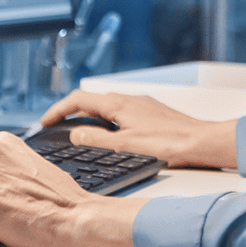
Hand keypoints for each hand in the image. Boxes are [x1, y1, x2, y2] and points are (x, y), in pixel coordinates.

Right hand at [40, 91, 237, 168]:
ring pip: (108, 107)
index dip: (58, 110)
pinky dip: (107, 121)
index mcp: (119, 104)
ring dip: (90, 118)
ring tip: (79, 135)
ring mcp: (142, 105)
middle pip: (92, 101)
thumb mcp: (125, 146)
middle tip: (57, 128)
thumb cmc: (169, 144)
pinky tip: (112, 137)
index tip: (45, 122)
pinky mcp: (152, 114)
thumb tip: (75, 133)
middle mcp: (129, 100)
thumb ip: (97, 139)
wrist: (201, 142)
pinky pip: (121, 113)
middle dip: (71, 113)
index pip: (79, 100)